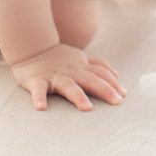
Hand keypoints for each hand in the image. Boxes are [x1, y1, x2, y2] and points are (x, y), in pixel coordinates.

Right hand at [9, 43, 126, 111]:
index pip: (101, 73)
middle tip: (117, 101)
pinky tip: (41, 107)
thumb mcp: (80, 58)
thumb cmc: (57, 57)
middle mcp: (71, 71)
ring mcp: (55, 75)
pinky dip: (39, 98)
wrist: (31, 47)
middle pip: (91, 79)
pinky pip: (38, 89)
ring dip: (78, 96)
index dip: (113, 83)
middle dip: (105, 90)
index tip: (124, 94)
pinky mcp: (37, 80)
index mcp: (81, 66)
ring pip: (69, 86)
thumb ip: (97, 65)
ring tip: (87, 108)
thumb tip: (116, 75)